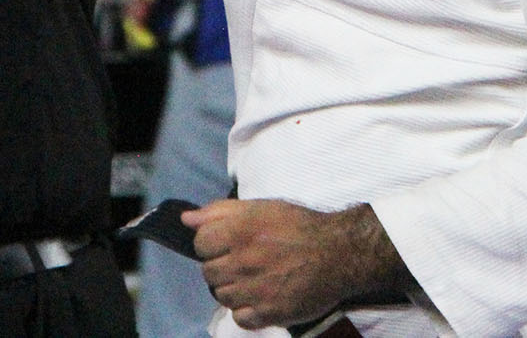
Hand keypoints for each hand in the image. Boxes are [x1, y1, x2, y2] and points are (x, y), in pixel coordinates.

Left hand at [186, 198, 396, 328]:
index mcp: (241, 230)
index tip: (225, 244)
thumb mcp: (262, 207)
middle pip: (209, 272)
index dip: (210, 243)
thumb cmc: (299, 227)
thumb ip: (220, 211)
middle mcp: (245, 261)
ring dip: (233, 288)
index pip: (200, 243)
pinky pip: (240, 318)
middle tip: (242, 262)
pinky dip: (246, 310)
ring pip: (222, 296)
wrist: (338, 253)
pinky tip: (259, 296)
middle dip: (221, 266)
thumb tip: (187, 218)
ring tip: (252, 279)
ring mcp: (256, 289)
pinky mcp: (269, 312)